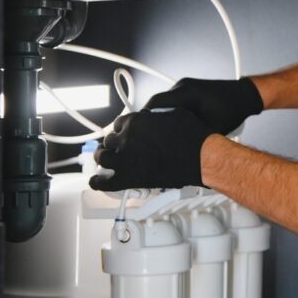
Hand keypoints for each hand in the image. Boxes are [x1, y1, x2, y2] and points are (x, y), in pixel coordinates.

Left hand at [90, 109, 213, 190]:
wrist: (201, 158)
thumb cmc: (193, 137)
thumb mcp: (174, 114)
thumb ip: (156, 116)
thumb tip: (153, 118)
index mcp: (135, 122)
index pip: (119, 124)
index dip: (121, 130)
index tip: (124, 134)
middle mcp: (126, 139)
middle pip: (109, 141)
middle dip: (112, 145)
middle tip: (116, 148)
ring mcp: (125, 160)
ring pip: (102, 159)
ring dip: (103, 159)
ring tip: (105, 161)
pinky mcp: (129, 179)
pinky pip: (104, 183)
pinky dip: (98, 182)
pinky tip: (97, 181)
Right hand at [143, 78, 262, 134]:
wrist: (245, 96)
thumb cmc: (232, 111)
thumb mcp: (211, 128)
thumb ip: (192, 137)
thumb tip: (176, 150)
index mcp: (186, 92)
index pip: (155, 104)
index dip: (145, 119)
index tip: (140, 132)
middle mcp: (183, 86)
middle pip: (156, 103)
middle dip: (151, 120)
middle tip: (148, 136)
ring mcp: (186, 85)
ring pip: (165, 102)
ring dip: (161, 116)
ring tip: (160, 132)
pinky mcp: (190, 88)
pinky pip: (174, 100)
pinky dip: (171, 112)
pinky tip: (174, 125)